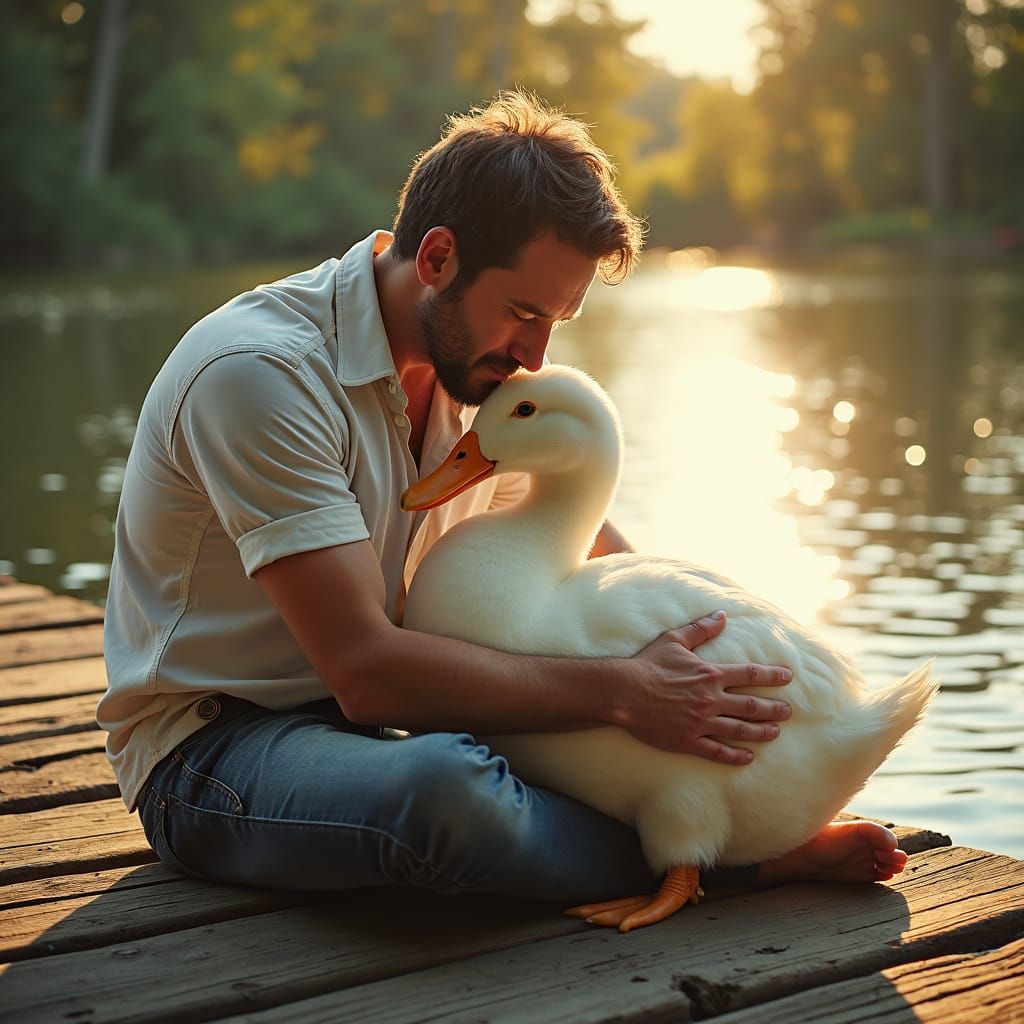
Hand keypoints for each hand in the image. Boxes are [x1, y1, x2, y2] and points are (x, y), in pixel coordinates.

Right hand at [617, 611, 791, 762]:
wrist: (624, 691)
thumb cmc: (648, 664)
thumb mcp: (674, 640)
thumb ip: (701, 628)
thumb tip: (722, 615)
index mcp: (710, 674)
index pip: (750, 674)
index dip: (772, 675)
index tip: (788, 677)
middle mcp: (710, 699)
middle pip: (752, 705)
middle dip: (774, 709)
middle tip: (788, 712)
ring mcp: (701, 722)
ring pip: (740, 730)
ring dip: (761, 732)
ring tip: (775, 732)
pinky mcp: (688, 740)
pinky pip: (717, 751)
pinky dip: (735, 755)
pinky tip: (748, 756)